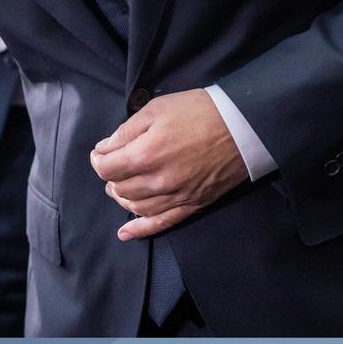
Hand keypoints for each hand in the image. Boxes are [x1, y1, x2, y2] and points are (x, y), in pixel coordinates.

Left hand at [91, 89, 247, 240]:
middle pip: (119, 188)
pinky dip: (140, 230)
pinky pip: (161, 223)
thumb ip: (126, 131)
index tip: (101, 152)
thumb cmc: (199, 111)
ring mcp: (176, 197)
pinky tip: (125, 234)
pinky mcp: (192, 205)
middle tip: (114, 164)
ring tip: (120, 186)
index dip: (98, 160)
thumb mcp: (157, 109)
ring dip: (122, 197)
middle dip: (111, 176)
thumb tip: (105, 149)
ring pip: (135, 207)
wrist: (244, 126)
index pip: (106, 169)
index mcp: (146, 155)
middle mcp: (158, 181)